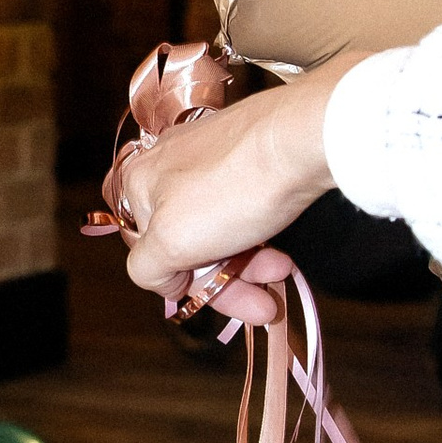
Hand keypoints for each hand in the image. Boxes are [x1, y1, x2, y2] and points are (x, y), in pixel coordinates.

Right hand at [114, 60, 359, 295]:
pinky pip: (242, 208)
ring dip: (250, 264)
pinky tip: (282, 253)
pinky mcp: (244, 155)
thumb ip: (146, 267)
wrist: (302, 138)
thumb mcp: (173, 241)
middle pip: (188, 244)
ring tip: (282, 273)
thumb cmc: (234, 189)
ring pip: (219, 230)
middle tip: (264, 303)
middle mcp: (167, 166)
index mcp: (139, 184)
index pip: (148, 253)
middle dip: (228, 281)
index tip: (221, 298)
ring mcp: (207, 158)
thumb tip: (157, 277)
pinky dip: (259, 237)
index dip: (186, 284)